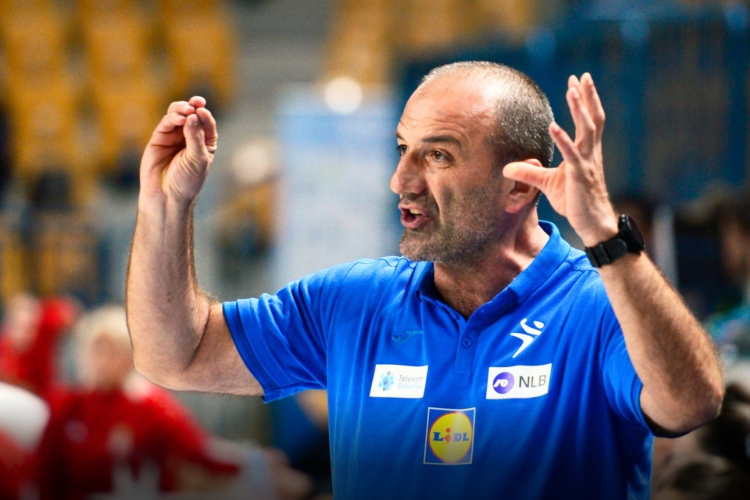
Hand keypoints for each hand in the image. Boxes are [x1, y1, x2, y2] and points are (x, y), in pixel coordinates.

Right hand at [139, 96, 217, 204]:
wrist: (166, 196)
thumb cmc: (187, 181)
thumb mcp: (197, 159)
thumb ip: (195, 137)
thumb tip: (193, 115)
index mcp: (204, 142)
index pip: (206, 123)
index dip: (205, 115)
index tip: (203, 110)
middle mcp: (189, 136)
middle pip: (192, 114)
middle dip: (194, 106)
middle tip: (196, 103)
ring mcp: (174, 136)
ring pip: (178, 114)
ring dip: (182, 109)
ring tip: (186, 111)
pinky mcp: (159, 138)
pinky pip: (166, 123)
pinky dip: (172, 118)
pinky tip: (178, 119)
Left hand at [503, 73, 617, 246]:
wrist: (592, 222)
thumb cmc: (575, 202)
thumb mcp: (546, 183)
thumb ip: (529, 172)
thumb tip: (506, 168)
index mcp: (585, 151)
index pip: (589, 120)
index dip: (585, 100)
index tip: (579, 81)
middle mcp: (590, 153)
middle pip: (592, 118)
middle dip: (587, 96)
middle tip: (583, 75)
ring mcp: (586, 163)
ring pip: (587, 130)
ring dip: (579, 109)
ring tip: (571, 91)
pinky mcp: (579, 175)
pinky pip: (571, 154)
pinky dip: (562, 139)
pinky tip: (553, 126)